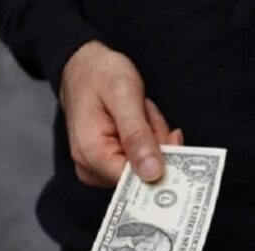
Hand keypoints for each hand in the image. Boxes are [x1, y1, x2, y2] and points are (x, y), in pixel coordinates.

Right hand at [59, 40, 183, 187]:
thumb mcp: (124, 97)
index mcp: (92, 155)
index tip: (170, 135)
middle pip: (146, 172)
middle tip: (145, 113)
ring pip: (149, 164)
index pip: (139, 180)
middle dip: (156, 141)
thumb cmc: (99, 75)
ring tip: (139, 111)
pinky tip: (139, 118)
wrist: (84, 65)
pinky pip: (143, 158)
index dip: (163, 161)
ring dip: (153, 136)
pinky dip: (149, 137)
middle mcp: (92, 168)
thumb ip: (138, 136)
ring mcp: (100, 168)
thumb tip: (153, 174)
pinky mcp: (110, 163)